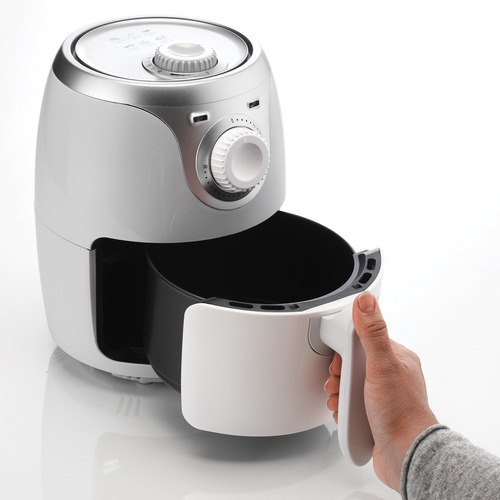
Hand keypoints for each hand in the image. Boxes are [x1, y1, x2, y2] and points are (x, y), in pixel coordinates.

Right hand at [324, 292, 438, 491]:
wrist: (406, 454)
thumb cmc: (400, 412)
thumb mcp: (382, 365)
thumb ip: (373, 332)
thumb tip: (366, 300)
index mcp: (396, 358)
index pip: (362, 342)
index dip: (345, 351)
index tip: (339, 362)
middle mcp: (390, 375)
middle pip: (352, 364)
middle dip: (338, 375)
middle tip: (337, 383)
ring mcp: (382, 396)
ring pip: (350, 385)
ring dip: (338, 393)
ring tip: (338, 400)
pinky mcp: (374, 415)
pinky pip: (351, 405)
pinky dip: (343, 409)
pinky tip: (343, 413)